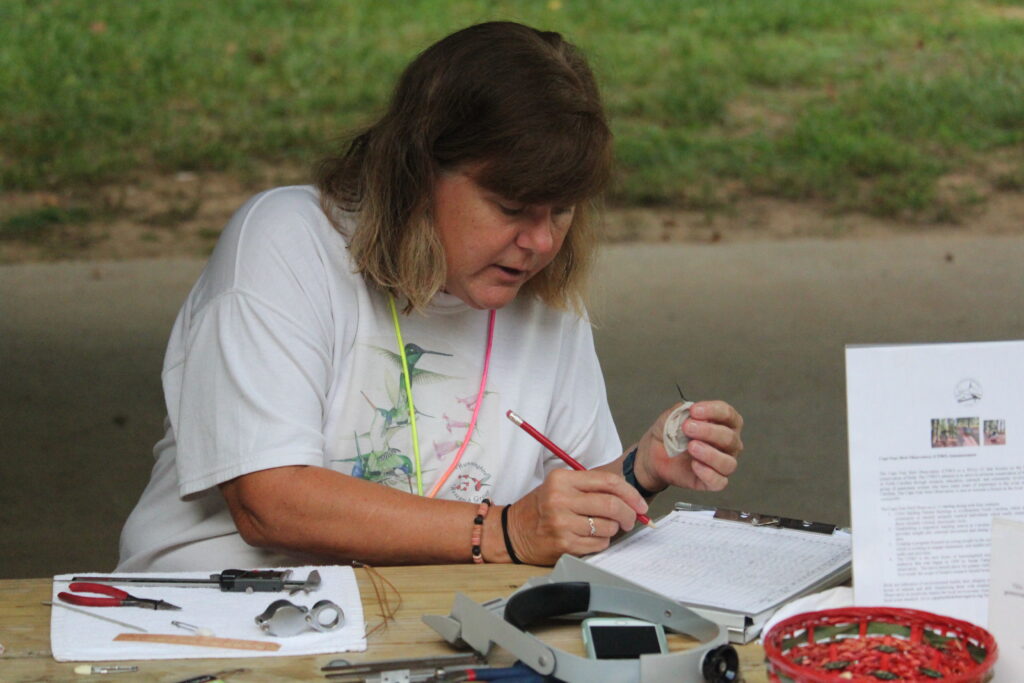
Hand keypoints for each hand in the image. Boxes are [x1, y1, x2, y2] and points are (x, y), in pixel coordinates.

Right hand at [506, 469, 648, 564]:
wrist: (512, 532)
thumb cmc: (542, 508)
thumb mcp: (561, 487)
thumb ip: (592, 488)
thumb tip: (631, 500)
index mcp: (562, 479)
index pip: (608, 482)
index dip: (630, 494)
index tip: (640, 504)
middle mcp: (560, 499)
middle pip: (611, 505)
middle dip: (629, 514)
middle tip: (631, 519)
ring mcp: (561, 523)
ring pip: (608, 527)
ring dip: (613, 530)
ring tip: (603, 528)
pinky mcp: (563, 544)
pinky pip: (598, 544)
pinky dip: (602, 542)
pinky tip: (590, 538)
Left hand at [636, 400, 743, 492]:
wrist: (654, 453)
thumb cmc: (671, 433)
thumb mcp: (673, 415)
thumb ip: (683, 410)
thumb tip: (692, 412)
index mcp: (724, 423)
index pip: (728, 415)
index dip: (713, 411)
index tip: (694, 410)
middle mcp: (729, 444)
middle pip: (730, 438)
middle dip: (708, 432)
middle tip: (688, 428)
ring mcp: (723, 463)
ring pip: (728, 463)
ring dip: (710, 454)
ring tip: (691, 447)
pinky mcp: (713, 481)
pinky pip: (719, 482)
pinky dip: (708, 474)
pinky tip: (694, 465)